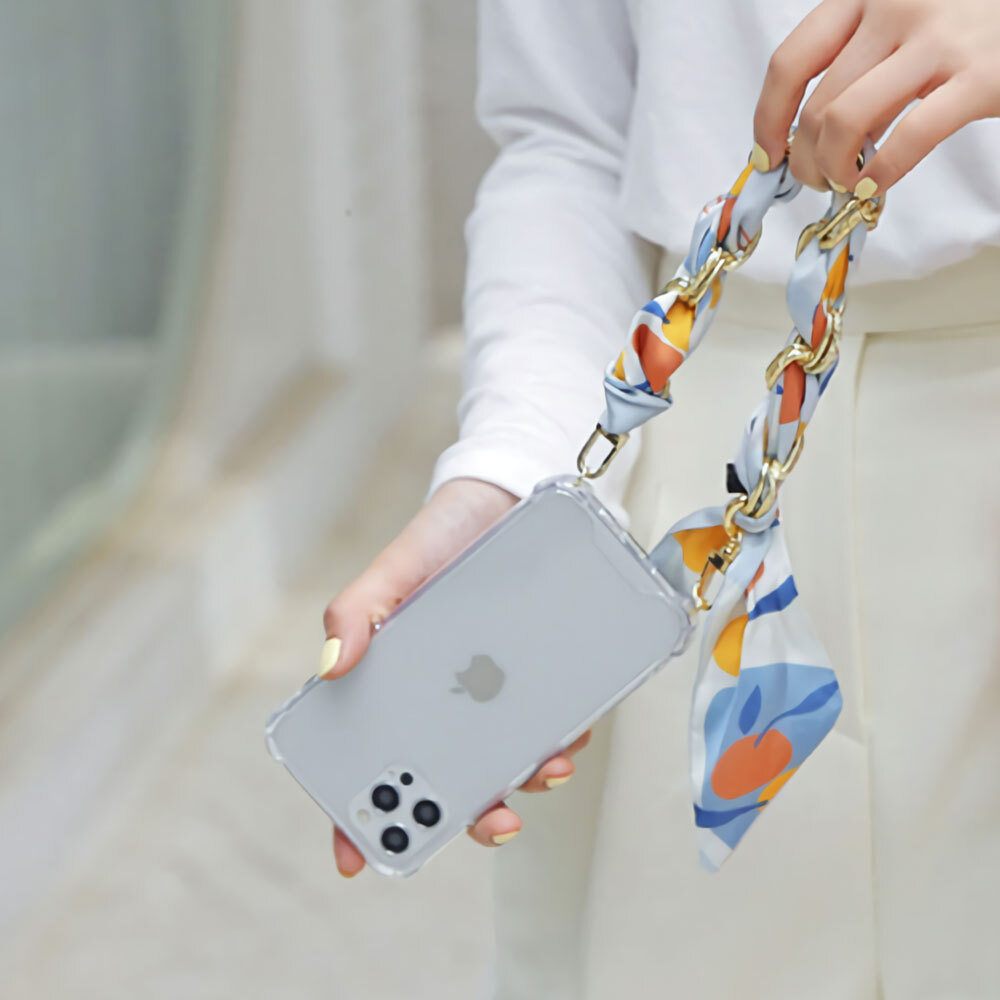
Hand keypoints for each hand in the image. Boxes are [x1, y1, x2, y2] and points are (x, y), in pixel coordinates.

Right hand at [319, 477, 591, 876]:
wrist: (512, 493)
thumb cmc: (443, 533)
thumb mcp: (396, 565)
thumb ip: (358, 609)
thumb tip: (331, 669)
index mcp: (396, 679)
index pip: (368, 754)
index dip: (358, 810)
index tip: (355, 857)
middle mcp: (444, 696)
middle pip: (444, 775)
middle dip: (466, 812)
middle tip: (493, 819)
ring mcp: (492, 691)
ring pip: (502, 760)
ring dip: (523, 779)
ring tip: (545, 768)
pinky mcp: (538, 676)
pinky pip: (549, 723)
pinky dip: (560, 737)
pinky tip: (570, 731)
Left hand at [753, 0, 999, 195]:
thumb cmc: (966, 23)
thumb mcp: (901, 28)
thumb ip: (859, 70)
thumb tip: (809, 140)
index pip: (790, 63)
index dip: (768, 119)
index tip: (766, 156)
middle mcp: (896, 5)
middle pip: (816, 105)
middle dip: (805, 159)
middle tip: (817, 180)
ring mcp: (940, 38)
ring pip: (846, 123)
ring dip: (834, 170)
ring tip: (847, 184)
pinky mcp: (981, 76)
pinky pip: (909, 138)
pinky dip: (880, 175)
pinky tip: (875, 187)